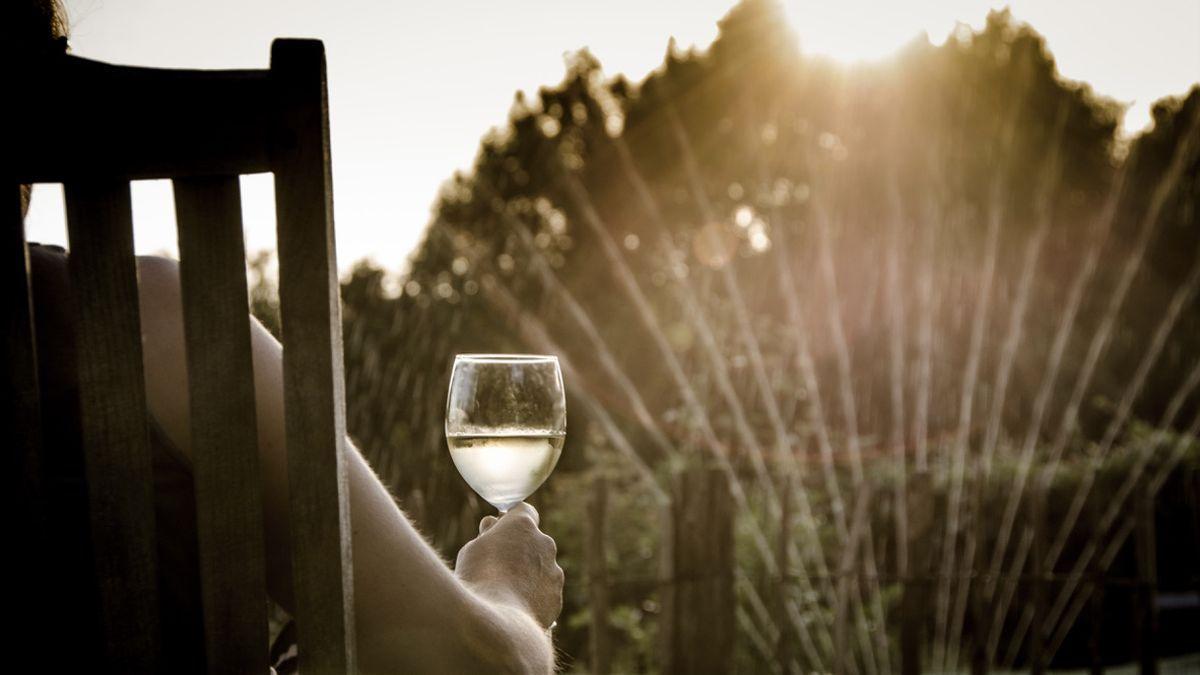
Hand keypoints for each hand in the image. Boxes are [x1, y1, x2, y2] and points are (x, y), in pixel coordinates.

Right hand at [454, 503, 563, 628]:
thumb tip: (492, 525)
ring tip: (504, 593)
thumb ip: (488, 535)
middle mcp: (545, 543)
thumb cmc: (478, 578)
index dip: (511, 521)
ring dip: (527, 575)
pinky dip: (533, 597)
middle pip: (533, 542)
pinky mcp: (556, 597)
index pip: (524, 511)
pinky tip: (515, 608)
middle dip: (519, 550)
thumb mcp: (473, 549)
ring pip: (541, 568)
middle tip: (496, 567)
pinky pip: (544, 592)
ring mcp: (554, 571)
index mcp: (523, 525)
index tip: (500, 531)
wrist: (496, 620)